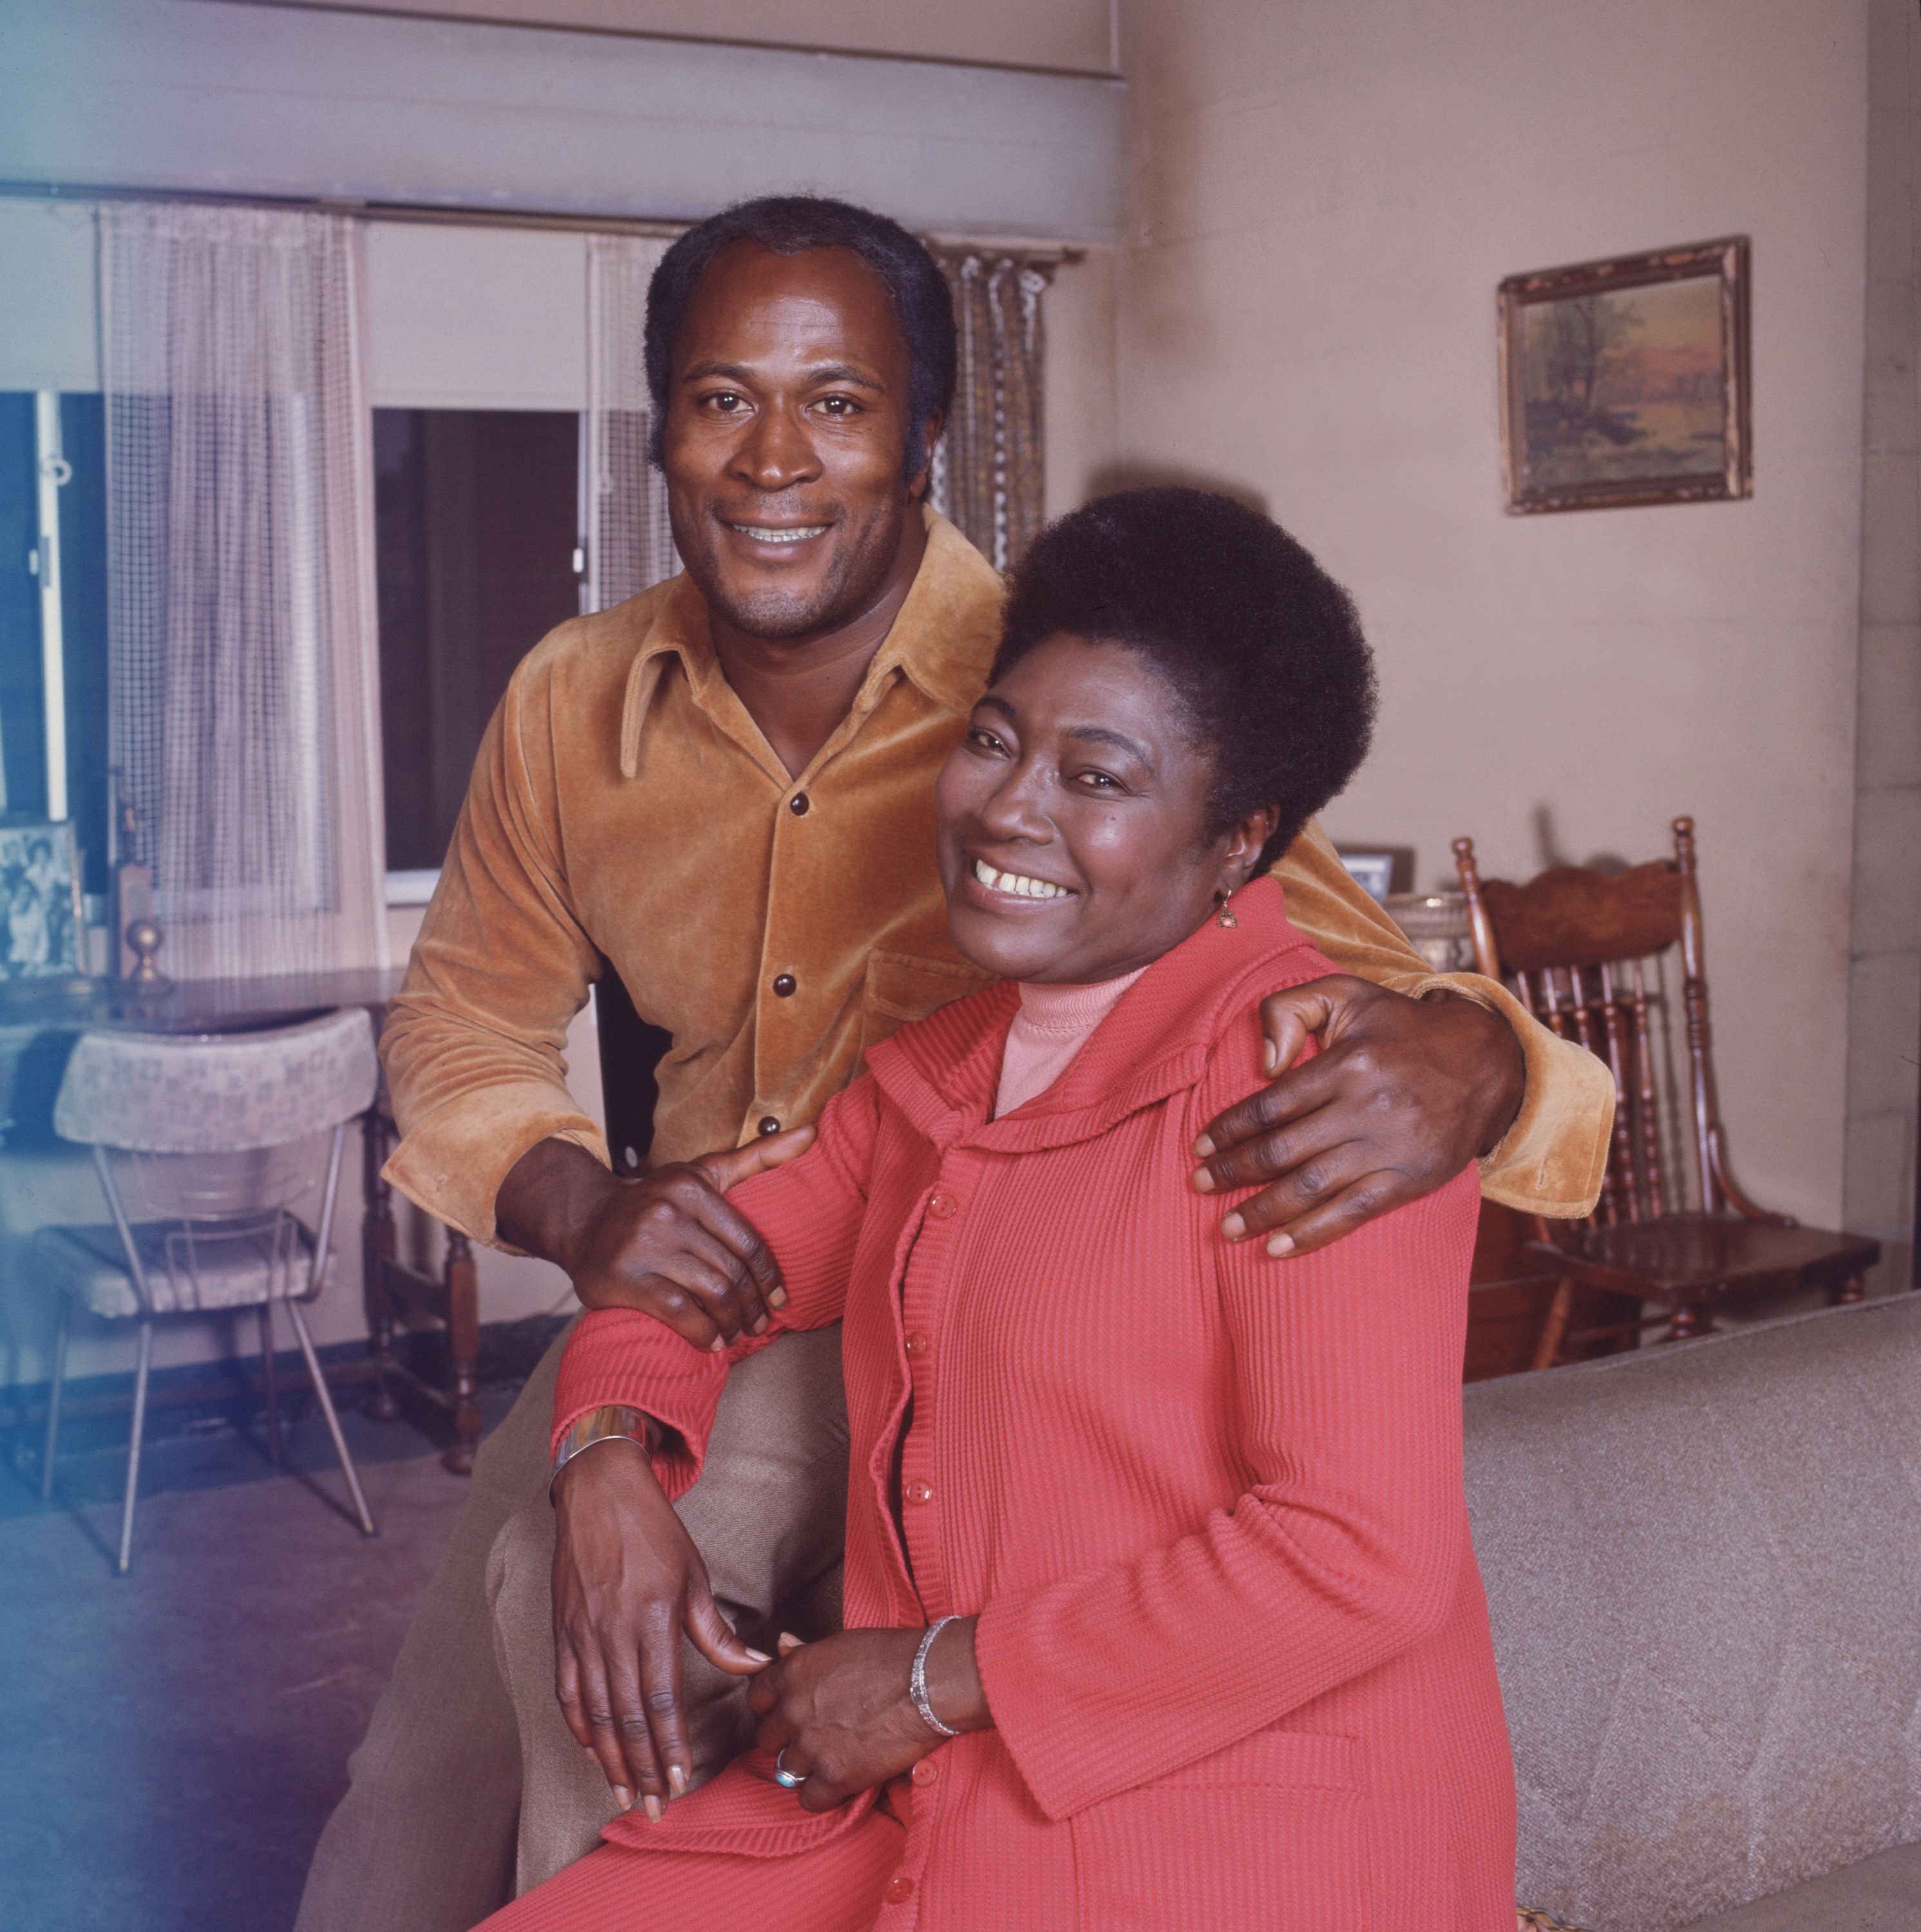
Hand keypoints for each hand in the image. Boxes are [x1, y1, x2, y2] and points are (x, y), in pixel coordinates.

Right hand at [497, 1128, 813, 1348]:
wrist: (584, 1221)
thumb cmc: (655, 1201)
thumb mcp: (702, 1172)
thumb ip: (756, 1157)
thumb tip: (812, 1133)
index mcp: (691, 1186)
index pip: (748, 1241)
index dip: (769, 1277)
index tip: (779, 1301)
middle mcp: (668, 1211)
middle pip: (731, 1271)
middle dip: (752, 1306)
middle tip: (759, 1325)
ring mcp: (645, 1245)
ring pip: (711, 1293)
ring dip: (732, 1322)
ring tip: (737, 1334)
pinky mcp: (625, 1278)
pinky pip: (679, 1312)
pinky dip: (702, 1333)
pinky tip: (711, 1342)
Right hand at [552, 1436, 769, 1815]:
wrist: (600, 1492)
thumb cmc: (655, 1532)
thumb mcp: (695, 1576)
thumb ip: (718, 1632)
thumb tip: (755, 1666)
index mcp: (652, 1618)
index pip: (661, 1698)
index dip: (670, 1745)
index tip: (680, 1781)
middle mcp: (612, 1632)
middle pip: (627, 1717)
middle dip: (643, 1768)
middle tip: (655, 1807)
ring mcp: (582, 1634)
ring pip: (594, 1713)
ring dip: (609, 1759)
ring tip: (625, 1794)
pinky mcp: (561, 1631)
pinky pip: (566, 1691)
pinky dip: (578, 1727)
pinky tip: (592, 1750)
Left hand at [747, 1620, 989, 1812]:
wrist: (929, 1682)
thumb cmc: (892, 1656)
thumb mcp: (842, 1644)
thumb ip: (805, 1654)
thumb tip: (781, 1645)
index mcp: (792, 1672)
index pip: (756, 1698)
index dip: (773, 1707)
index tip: (790, 1712)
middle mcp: (793, 1709)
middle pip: (767, 1738)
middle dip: (788, 1738)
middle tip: (815, 1736)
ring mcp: (811, 1745)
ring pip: (786, 1769)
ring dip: (806, 1766)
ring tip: (833, 1756)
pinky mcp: (835, 1776)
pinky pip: (809, 1800)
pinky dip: (823, 1794)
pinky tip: (841, 1781)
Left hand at [1191, 976, 1522, 1256]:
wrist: (1485, 1060)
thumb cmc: (1399, 1028)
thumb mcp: (1345, 994)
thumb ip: (1290, 1008)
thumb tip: (1262, 1063)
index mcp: (1345, 1064)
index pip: (1269, 1105)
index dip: (1228, 1130)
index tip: (1198, 1147)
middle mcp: (1364, 1108)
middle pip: (1282, 1150)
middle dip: (1233, 1172)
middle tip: (1199, 1186)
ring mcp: (1389, 1147)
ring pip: (1311, 1187)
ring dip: (1262, 1211)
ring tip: (1227, 1227)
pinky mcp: (1411, 1178)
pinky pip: (1354, 1212)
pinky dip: (1312, 1233)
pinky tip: (1277, 1247)